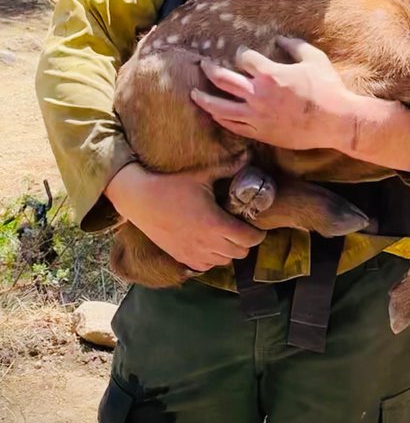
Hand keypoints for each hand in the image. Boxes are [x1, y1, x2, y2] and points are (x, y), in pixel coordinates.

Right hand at [105, 163, 264, 271]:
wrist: (139, 198)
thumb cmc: (171, 184)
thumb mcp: (201, 174)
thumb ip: (228, 167)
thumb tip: (248, 156)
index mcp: (215, 224)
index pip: (249, 239)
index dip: (257, 233)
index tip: (255, 224)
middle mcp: (206, 243)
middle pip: (240, 253)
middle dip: (245, 241)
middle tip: (241, 227)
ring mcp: (192, 253)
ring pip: (224, 261)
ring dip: (229, 250)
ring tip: (225, 235)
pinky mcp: (180, 257)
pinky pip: (205, 267)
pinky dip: (212, 259)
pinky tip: (209, 244)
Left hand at [190, 36, 356, 151]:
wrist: (335, 122)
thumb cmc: (327, 88)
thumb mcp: (314, 59)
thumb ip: (295, 46)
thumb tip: (281, 38)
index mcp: (270, 74)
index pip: (244, 59)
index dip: (241, 54)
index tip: (242, 55)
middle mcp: (258, 95)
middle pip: (223, 80)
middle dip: (210, 70)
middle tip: (202, 65)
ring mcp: (257, 116)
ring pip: (220, 108)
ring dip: (204, 99)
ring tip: (194, 94)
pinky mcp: (261, 133)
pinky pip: (234, 127)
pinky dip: (221, 120)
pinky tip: (215, 115)